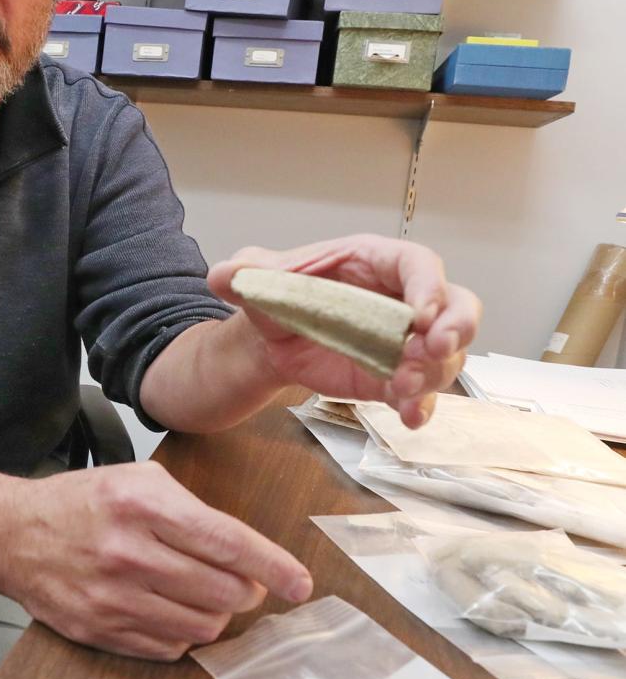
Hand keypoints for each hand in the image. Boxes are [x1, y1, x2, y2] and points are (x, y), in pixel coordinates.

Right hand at [0, 462, 311, 660]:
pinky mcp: (100, 629)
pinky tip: (170, 608)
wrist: (12, 533)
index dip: (272, 566)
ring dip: (216, 612)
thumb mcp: (138, 479)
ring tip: (203, 593)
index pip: (226, 542)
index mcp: (141, 503)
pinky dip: (183, 631)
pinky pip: (170, 646)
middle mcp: (127, 551)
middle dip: (245, 590)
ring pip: (202, 624)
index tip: (298, 582)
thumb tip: (245, 553)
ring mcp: (112, 596)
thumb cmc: (82, 502)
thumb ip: (192, 509)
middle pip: (222, 591)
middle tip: (241, 582)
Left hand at [207, 234, 481, 427]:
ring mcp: (406, 340)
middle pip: (456, 305)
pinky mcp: (397, 376)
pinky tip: (409, 417)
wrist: (271, 337)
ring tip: (402, 388)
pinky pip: (424, 392)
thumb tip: (222, 274)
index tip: (421, 313)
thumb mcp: (260, 279)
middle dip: (455, 327)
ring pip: (446, 354)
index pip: (417, 264)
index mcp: (373, 261)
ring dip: (433, 373)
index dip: (429, 286)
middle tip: (436, 348)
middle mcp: (401, 298)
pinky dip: (421, 405)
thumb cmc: (279, 296)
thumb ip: (245, 273)